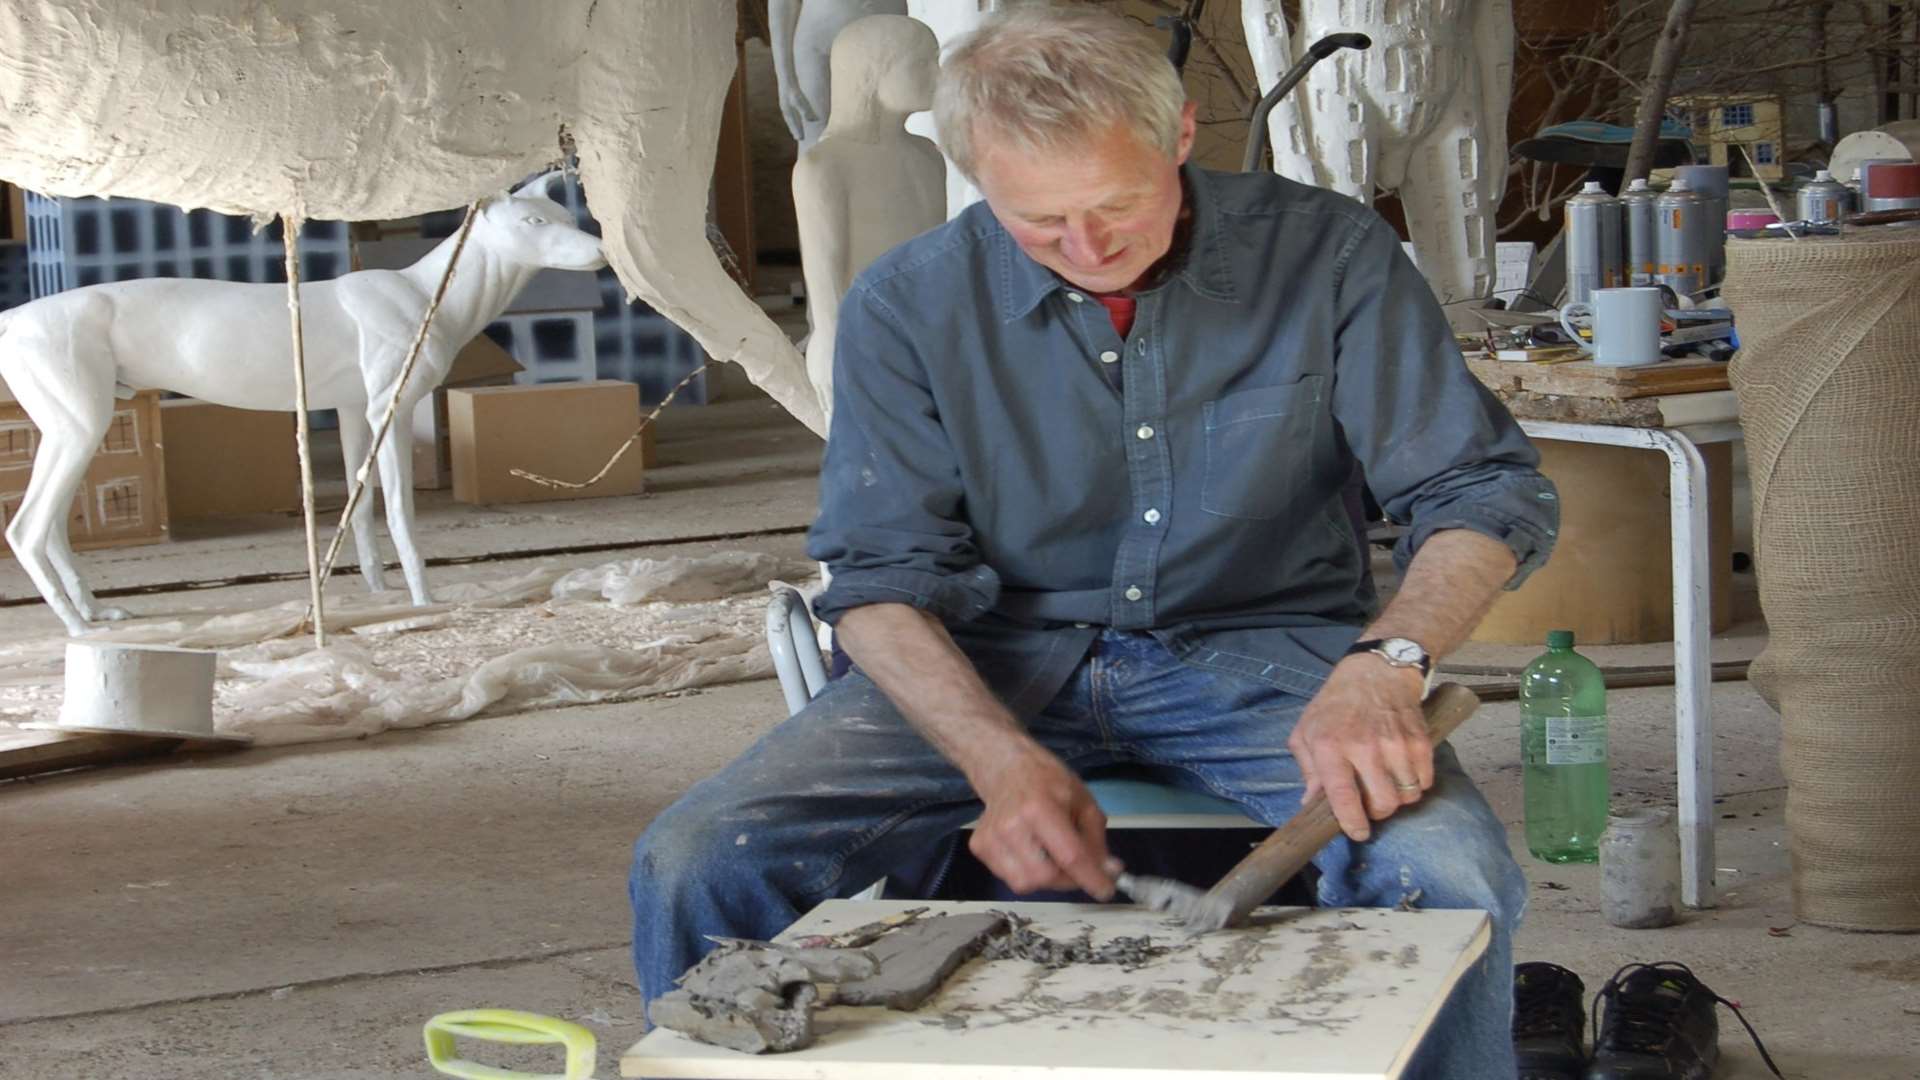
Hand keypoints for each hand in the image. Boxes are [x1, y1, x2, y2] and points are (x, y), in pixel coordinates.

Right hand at [779, 85, 818, 141]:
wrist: (785, 75)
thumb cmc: (791, 88)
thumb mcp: (799, 100)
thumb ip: (806, 110)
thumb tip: (813, 120)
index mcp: (787, 110)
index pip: (793, 124)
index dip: (797, 131)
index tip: (800, 139)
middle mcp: (785, 107)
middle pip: (790, 121)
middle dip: (794, 129)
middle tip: (797, 137)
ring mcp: (785, 102)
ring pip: (789, 116)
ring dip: (793, 122)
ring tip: (796, 128)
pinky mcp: (786, 97)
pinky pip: (790, 109)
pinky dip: (793, 115)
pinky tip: (797, 114)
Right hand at [969, 745, 1114, 898]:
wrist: (1005, 768)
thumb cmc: (1048, 781)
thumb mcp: (1083, 801)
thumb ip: (1096, 839)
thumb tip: (1108, 872)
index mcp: (1039, 808)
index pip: (1069, 855)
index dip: (1091, 878)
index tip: (1107, 891)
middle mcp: (1011, 826)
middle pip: (1046, 877)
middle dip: (1068, 879)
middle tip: (1078, 868)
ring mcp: (990, 839)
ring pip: (1026, 884)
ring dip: (1048, 879)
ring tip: (1053, 857)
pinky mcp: (979, 848)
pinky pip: (1010, 878)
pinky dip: (1028, 873)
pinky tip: (1032, 852)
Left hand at [1289, 654, 1433, 842]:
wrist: (1376, 671)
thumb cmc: (1336, 704)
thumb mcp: (1307, 731)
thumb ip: (1308, 769)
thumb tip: (1311, 804)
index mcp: (1330, 745)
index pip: (1343, 796)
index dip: (1351, 822)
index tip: (1357, 832)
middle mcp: (1364, 746)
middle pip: (1383, 804)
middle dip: (1377, 812)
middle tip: (1370, 802)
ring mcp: (1396, 744)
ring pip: (1407, 796)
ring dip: (1398, 798)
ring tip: (1386, 784)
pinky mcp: (1420, 740)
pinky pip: (1426, 782)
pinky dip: (1417, 784)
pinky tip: (1403, 772)